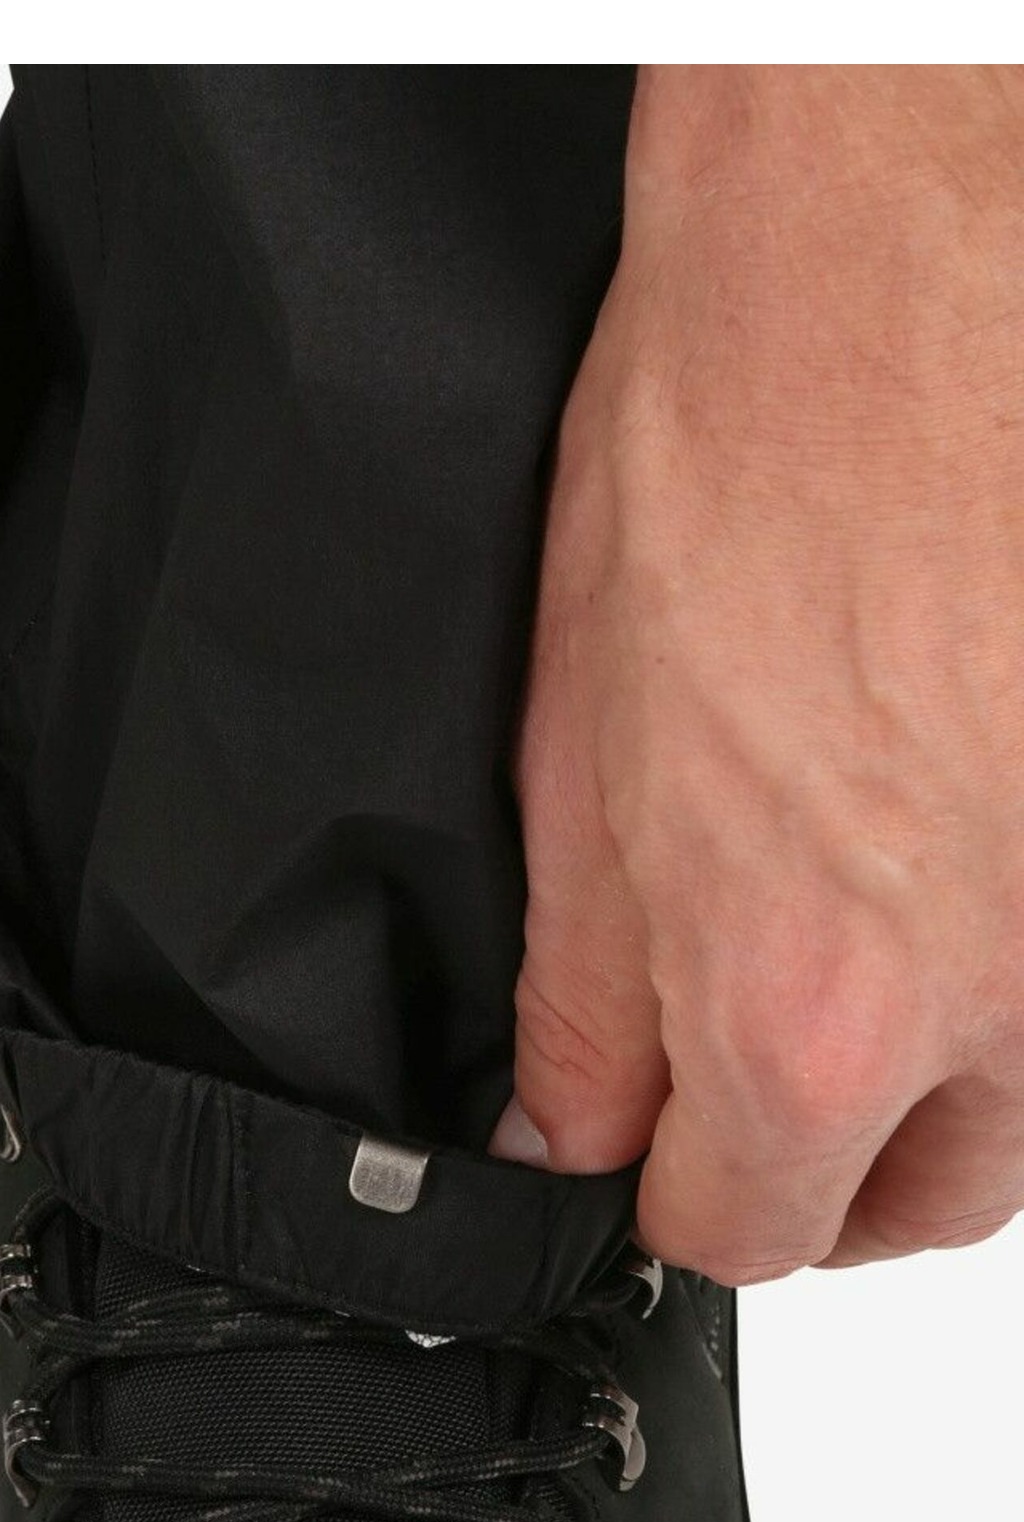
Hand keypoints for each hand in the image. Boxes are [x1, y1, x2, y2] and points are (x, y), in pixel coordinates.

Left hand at [492, 66, 1023, 1283]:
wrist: (892, 265)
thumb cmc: (734, 455)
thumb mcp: (579, 764)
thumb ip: (582, 998)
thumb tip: (569, 1128)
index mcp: (812, 1008)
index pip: (744, 1231)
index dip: (677, 1198)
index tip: (658, 1144)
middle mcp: (1001, 995)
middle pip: (914, 1205)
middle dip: (823, 1169)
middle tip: (754, 1068)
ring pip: (1022, 1109)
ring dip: (937, 1084)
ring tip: (852, 954)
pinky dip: (1010, 962)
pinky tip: (937, 853)